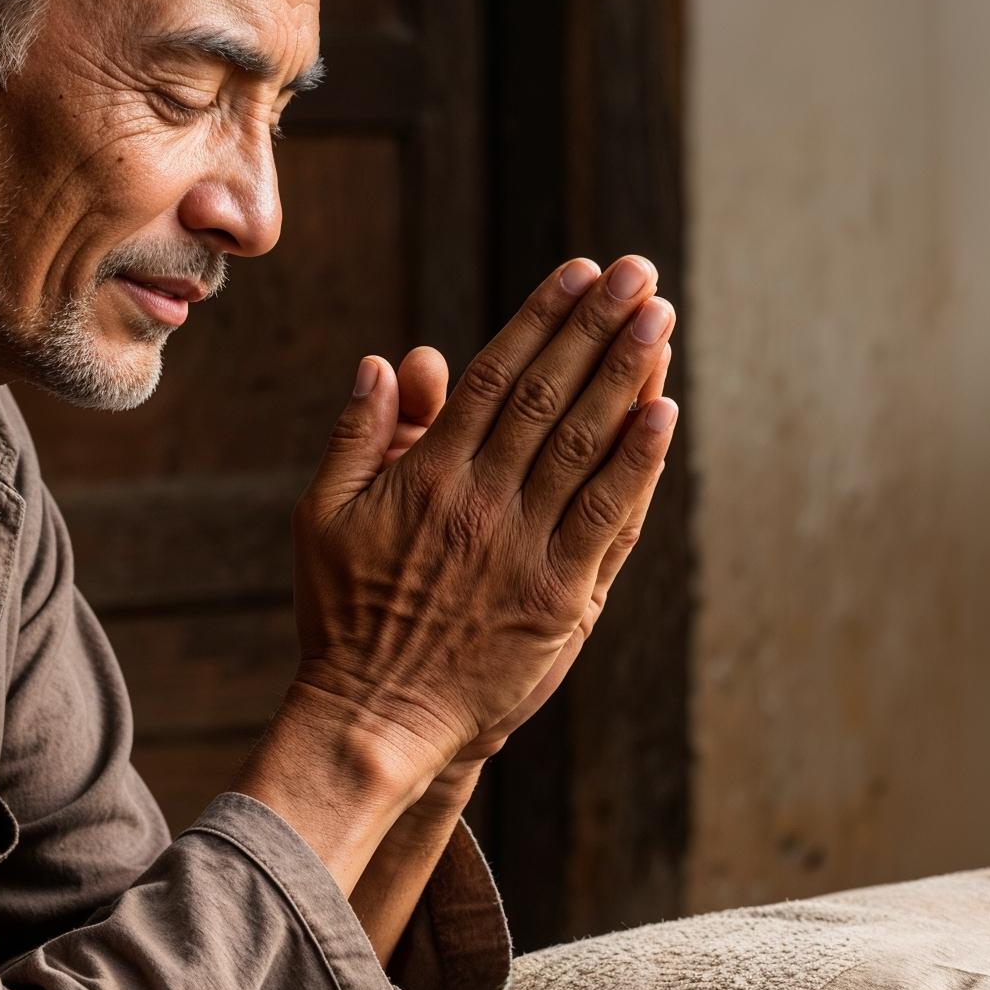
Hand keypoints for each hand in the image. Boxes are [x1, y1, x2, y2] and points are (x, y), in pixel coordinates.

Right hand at [281, 256, 679, 780]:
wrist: (373, 717)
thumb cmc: (342, 617)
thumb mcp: (324, 517)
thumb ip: (355, 437)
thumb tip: (381, 363)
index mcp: (427, 475)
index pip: (493, 376)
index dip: (540, 319)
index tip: (577, 272)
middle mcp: (479, 502)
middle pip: (547, 395)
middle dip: (596, 326)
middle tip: (637, 272)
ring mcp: (523, 550)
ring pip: (583, 445)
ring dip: (627, 376)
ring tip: (661, 318)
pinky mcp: (558, 600)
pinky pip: (607, 520)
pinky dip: (638, 464)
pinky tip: (665, 412)